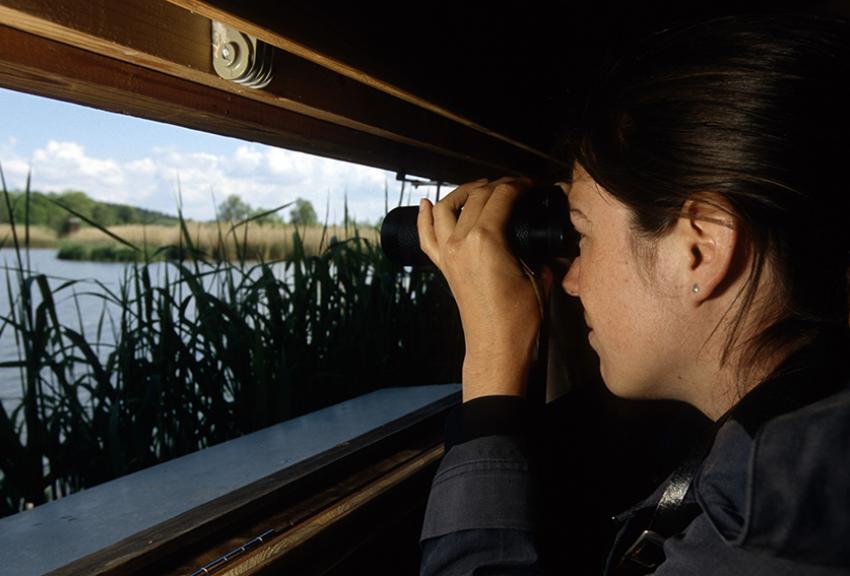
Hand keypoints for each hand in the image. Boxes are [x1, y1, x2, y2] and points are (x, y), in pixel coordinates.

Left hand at [417, 177, 551, 400]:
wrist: (496, 346)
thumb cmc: (519, 318)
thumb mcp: (537, 277)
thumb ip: (539, 254)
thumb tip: (543, 245)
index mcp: (486, 239)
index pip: (502, 196)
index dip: (518, 185)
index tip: (530, 185)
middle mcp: (461, 241)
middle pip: (476, 197)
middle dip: (497, 185)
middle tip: (514, 186)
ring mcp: (448, 254)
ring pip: (445, 208)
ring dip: (462, 192)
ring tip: (479, 188)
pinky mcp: (444, 267)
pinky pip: (426, 236)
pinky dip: (425, 217)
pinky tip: (427, 203)